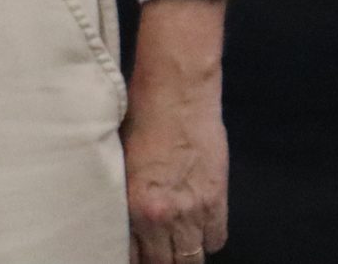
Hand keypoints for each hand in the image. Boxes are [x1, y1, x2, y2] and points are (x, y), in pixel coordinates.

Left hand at [123, 0, 230, 263]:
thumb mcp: (120, 162)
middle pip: (165, 262)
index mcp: (133, 204)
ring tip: (175, 248)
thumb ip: (124, 197)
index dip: (131, 258)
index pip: (133, 254)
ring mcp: (194, 208)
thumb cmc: (139, 118)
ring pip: (191, 256)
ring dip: (182, 254)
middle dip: (158, 262)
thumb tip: (125, 222)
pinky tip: (196, 231)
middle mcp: (164, 214)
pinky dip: (206, 239)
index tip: (130, 254)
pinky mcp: (217, 198)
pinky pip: (215, 238)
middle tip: (153, 254)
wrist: (177, 92)